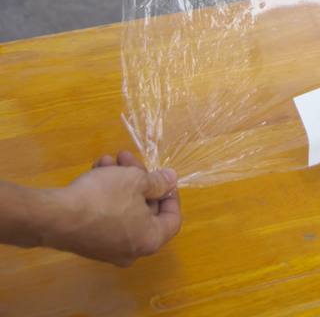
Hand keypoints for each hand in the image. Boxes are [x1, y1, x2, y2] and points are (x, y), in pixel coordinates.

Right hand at [49, 150, 180, 265]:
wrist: (56, 217)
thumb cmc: (105, 198)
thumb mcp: (136, 181)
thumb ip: (159, 182)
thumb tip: (171, 180)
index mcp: (149, 240)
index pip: (172, 219)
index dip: (171, 195)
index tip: (163, 176)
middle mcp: (131, 250)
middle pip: (145, 210)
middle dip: (138, 180)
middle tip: (129, 158)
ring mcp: (108, 249)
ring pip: (124, 208)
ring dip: (119, 181)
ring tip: (109, 159)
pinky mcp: (89, 242)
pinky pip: (106, 215)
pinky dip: (106, 193)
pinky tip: (96, 170)